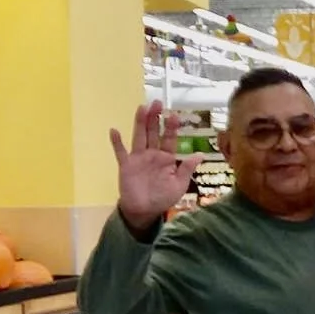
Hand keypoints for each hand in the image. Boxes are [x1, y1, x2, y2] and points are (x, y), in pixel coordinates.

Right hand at [110, 101, 203, 232]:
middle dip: (156, 118)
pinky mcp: (126, 165)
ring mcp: (138, 158)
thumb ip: (187, 168)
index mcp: (166, 158)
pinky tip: (114, 130)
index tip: (174, 115)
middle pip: (153, 132)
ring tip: (142, 108)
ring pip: (139, 136)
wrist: (145, 211)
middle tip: (157, 102)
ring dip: (140, 122)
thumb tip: (200, 154)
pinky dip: (117, 142)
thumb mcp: (179, 184)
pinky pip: (120, 152)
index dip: (172, 128)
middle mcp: (152, 154)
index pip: (169, 139)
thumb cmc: (163, 197)